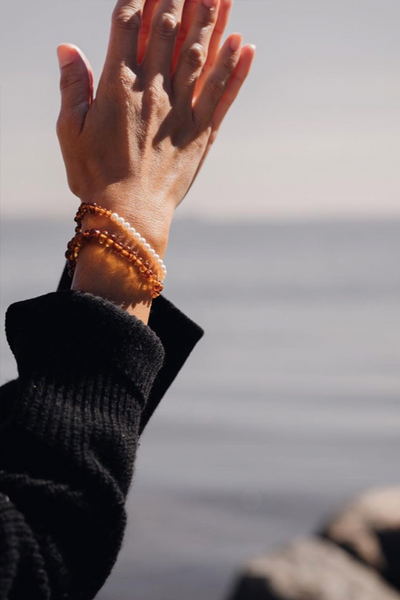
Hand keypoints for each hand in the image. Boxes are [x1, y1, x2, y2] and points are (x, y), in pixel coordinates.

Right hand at [56, 0, 254, 255]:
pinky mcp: (202, 133)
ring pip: (201, 55)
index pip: (130, 24)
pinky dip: (235, 69)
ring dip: (214, 19)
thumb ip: (72, 87)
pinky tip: (244, 43)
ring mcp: (182, 111)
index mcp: (118, 86)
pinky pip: (222, 95)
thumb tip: (67, 48)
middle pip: (170, 30)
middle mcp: (154, 91)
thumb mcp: (70, 131)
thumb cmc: (94, 176)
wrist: (129, 216)